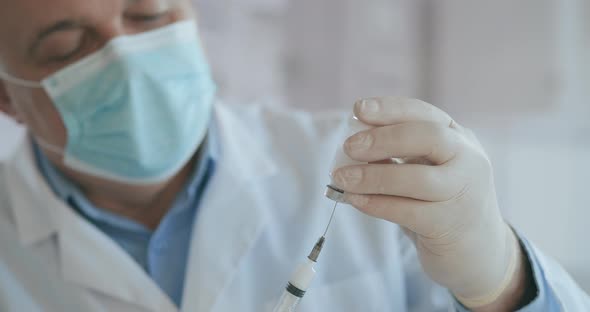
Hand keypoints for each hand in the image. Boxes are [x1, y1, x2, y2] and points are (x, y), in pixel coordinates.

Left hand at [332, 97, 526, 308]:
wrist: (479, 253)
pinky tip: (354, 200)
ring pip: (417, 178)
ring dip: (372, 176)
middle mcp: (469, 161)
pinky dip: (376, 203)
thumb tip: (354, 144)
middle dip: (384, 138)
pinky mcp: (450, 225)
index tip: (358, 109)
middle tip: (349, 147)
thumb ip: (400, 155)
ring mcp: (464, 193)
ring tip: (341, 177)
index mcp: (460, 139)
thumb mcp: (427, 170)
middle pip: (429, 137)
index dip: (390, 109)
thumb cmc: (442, 204)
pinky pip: (407, 211)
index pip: (425, 114)